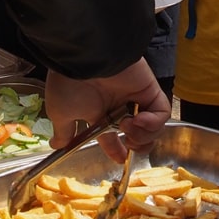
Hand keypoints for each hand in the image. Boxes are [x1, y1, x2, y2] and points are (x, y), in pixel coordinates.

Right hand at [43, 59, 170, 158]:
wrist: (86, 58)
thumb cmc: (70, 85)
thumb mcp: (60, 113)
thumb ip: (64, 132)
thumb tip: (57, 145)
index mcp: (99, 114)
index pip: (112, 138)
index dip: (118, 151)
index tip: (120, 159)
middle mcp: (119, 106)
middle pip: (138, 135)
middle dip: (137, 146)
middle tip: (129, 146)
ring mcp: (135, 98)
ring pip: (152, 128)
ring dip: (142, 136)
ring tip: (128, 127)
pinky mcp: (150, 90)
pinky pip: (161, 112)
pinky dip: (154, 122)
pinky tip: (138, 120)